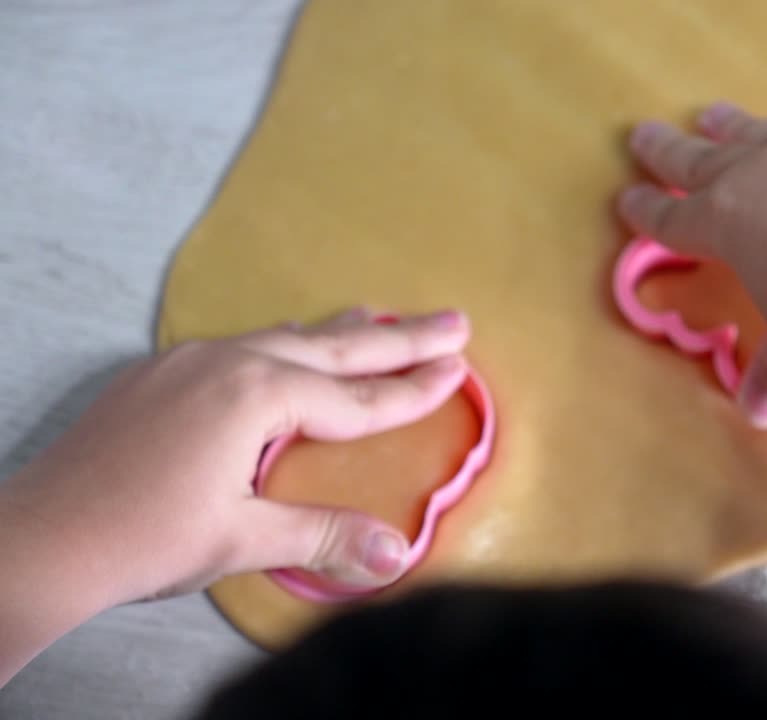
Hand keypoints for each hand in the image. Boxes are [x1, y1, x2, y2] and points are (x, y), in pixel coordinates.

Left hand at [0, 308, 468, 681]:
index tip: (460, 371)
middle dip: (399, 336)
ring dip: (341, 332)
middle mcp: (224, 362)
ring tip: (381, 315)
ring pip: (285, 337)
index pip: (355, 398)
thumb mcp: (242, 539)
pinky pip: (241, 345)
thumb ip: (324, 534)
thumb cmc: (139, 539)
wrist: (40, 537)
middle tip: (454, 320)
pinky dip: (285, 343)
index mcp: (254, 395)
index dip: (413, 389)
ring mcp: (186, 362)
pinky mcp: (158, 374)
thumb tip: (398, 552)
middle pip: (333, 347)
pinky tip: (289, 344)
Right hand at [618, 102, 766, 427]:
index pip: (672, 217)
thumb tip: (763, 413)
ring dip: (733, 128)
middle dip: (667, 150)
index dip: (646, 211)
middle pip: (700, 159)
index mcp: (726, 222)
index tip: (627, 199)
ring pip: (759, 136)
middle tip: (643, 133)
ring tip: (715, 117)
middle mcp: (761, 178)